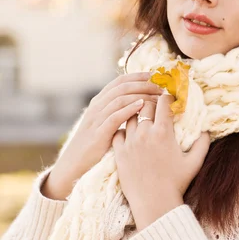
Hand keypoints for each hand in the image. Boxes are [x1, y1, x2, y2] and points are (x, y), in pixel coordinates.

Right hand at [42, 73, 162, 199]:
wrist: (75, 164)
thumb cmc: (95, 144)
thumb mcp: (106, 123)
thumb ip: (119, 111)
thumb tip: (143, 102)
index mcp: (100, 101)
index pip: (121, 80)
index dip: (140, 76)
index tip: (158, 75)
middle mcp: (97, 106)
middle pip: (123, 87)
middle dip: (145, 84)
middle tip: (162, 86)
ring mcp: (96, 118)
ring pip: (120, 99)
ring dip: (141, 95)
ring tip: (158, 96)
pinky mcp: (98, 133)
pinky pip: (114, 116)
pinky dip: (129, 109)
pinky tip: (142, 107)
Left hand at [111, 93, 210, 230]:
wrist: (154, 203)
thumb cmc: (176, 184)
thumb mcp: (195, 163)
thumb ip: (203, 143)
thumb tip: (206, 129)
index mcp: (163, 132)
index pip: (163, 102)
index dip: (168, 97)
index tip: (170, 98)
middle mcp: (144, 133)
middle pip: (144, 104)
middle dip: (151, 102)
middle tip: (156, 107)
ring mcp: (129, 142)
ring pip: (130, 116)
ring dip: (137, 115)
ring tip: (143, 120)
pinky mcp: (119, 152)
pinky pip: (117, 132)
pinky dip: (123, 130)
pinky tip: (130, 134)